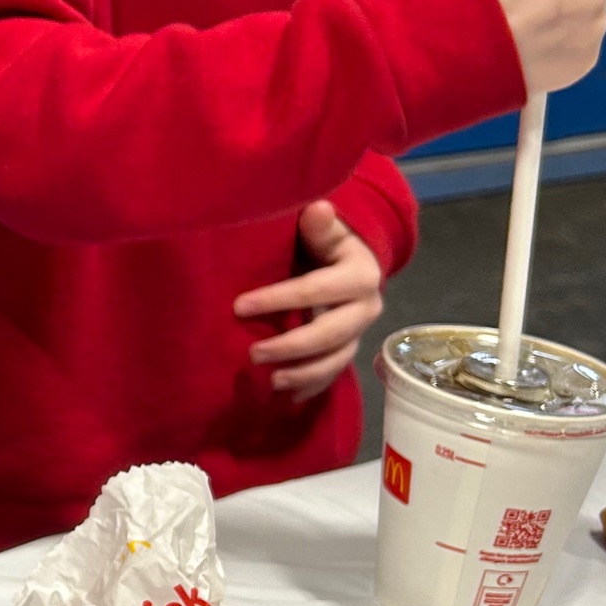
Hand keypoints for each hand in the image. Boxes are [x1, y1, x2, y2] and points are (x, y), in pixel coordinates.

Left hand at [233, 201, 383, 400]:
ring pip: (336, 359)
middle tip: (252, 354)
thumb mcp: (324, 230)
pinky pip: (335, 373)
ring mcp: (360, 332)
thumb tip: (318, 209)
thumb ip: (320, 225)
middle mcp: (366, 307)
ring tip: (271, 380)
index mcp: (360, 274)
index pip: (317, 289)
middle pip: (331, 333)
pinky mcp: (349, 349)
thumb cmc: (323, 241)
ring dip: (304, 373)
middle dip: (291, 347)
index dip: (279, 298)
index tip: (239, 306)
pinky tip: (288, 397)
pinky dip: (312, 386)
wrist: (345, 261)